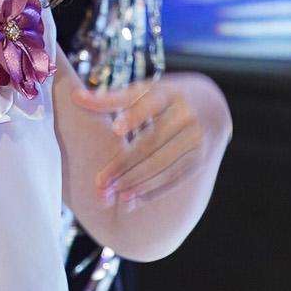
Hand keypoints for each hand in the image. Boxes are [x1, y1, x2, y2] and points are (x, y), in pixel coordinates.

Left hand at [72, 75, 214, 206]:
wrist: (214, 105)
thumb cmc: (167, 98)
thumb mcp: (144, 90)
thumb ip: (111, 98)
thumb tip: (76, 97)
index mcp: (170, 93)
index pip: (151, 103)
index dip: (135, 116)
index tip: (116, 128)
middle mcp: (187, 116)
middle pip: (152, 143)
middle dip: (124, 165)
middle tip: (100, 183)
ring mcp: (197, 140)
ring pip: (163, 165)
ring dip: (137, 182)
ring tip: (113, 195)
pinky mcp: (200, 160)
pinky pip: (174, 178)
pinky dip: (152, 191)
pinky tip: (132, 200)